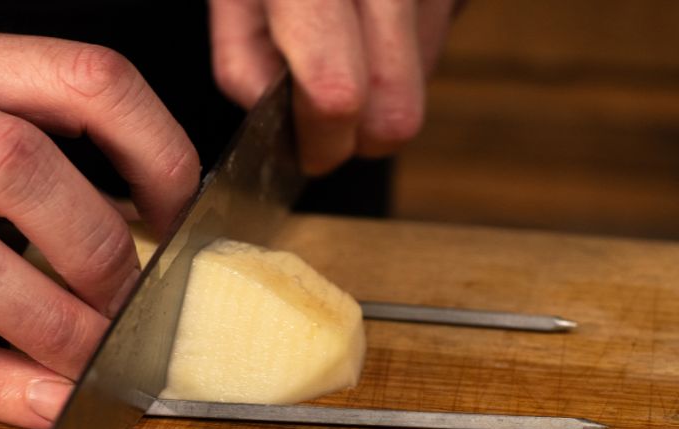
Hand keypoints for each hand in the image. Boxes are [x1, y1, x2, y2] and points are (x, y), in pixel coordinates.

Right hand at [0, 28, 199, 428]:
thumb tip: (148, 211)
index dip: (155, 150)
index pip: (82, 78)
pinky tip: (43, 401)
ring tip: (98, 358)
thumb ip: (35, 131)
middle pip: (18, 165)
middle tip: (133, 298)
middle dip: (98, 246)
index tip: (180, 211)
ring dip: (51, 320)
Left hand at [209, 0, 457, 173]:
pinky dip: (404, 53)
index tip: (306, 152)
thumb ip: (239, 51)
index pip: (336, 93)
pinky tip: (370, 27)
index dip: (321, 142)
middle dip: (360, 140)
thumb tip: (267, 111)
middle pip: (398, 112)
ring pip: (424, 81)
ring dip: (383, 96)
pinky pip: (439, 39)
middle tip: (327, 128)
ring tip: (344, 55)